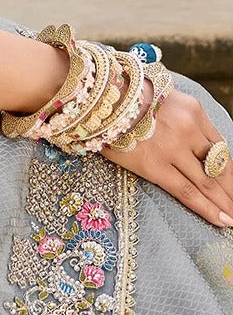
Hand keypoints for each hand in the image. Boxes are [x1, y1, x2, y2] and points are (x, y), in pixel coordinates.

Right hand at [103, 79, 232, 227]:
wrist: (95, 95)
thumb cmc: (123, 95)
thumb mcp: (161, 95)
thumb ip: (177, 115)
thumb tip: (185, 140)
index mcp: (193, 110)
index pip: (220, 146)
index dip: (229, 169)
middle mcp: (188, 129)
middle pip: (219, 166)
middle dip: (231, 190)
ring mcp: (173, 149)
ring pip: (208, 182)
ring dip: (224, 203)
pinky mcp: (154, 166)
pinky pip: (186, 191)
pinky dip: (206, 208)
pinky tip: (220, 219)